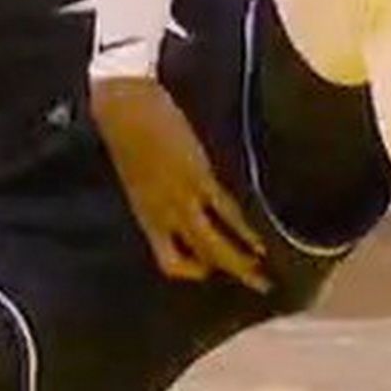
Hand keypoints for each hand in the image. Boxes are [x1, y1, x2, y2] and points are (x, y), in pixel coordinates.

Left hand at [90, 76, 267, 291]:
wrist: (125, 105)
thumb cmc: (126, 131)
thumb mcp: (138, 174)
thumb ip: (158, 193)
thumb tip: (177, 198)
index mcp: (146, 215)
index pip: (170, 261)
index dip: (193, 271)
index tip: (212, 271)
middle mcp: (164, 215)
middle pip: (202, 258)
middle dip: (232, 273)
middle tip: (259, 284)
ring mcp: (182, 199)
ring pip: (216, 244)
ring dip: (243, 261)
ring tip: (265, 270)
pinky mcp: (198, 178)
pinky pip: (227, 213)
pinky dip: (246, 230)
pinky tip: (261, 240)